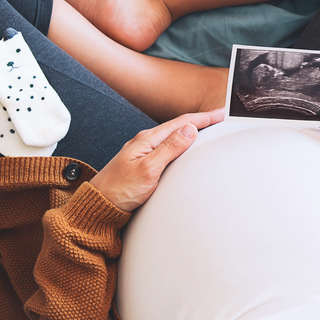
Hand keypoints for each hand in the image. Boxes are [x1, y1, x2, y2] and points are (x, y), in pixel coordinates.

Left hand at [90, 108, 223, 211]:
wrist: (98, 205)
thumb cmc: (119, 190)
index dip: (204, 117)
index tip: (222, 113)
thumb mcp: (148, 170)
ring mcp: (144, 150)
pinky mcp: (144, 161)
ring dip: (192, 130)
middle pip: (179, 125)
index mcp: (148, 139)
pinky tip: (186, 147)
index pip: (182, 122)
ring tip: (208, 128)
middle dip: (201, 120)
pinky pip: (168, 146)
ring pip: (174, 135)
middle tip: (221, 118)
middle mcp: (146, 141)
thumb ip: (169, 149)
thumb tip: (190, 130)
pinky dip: (182, 142)